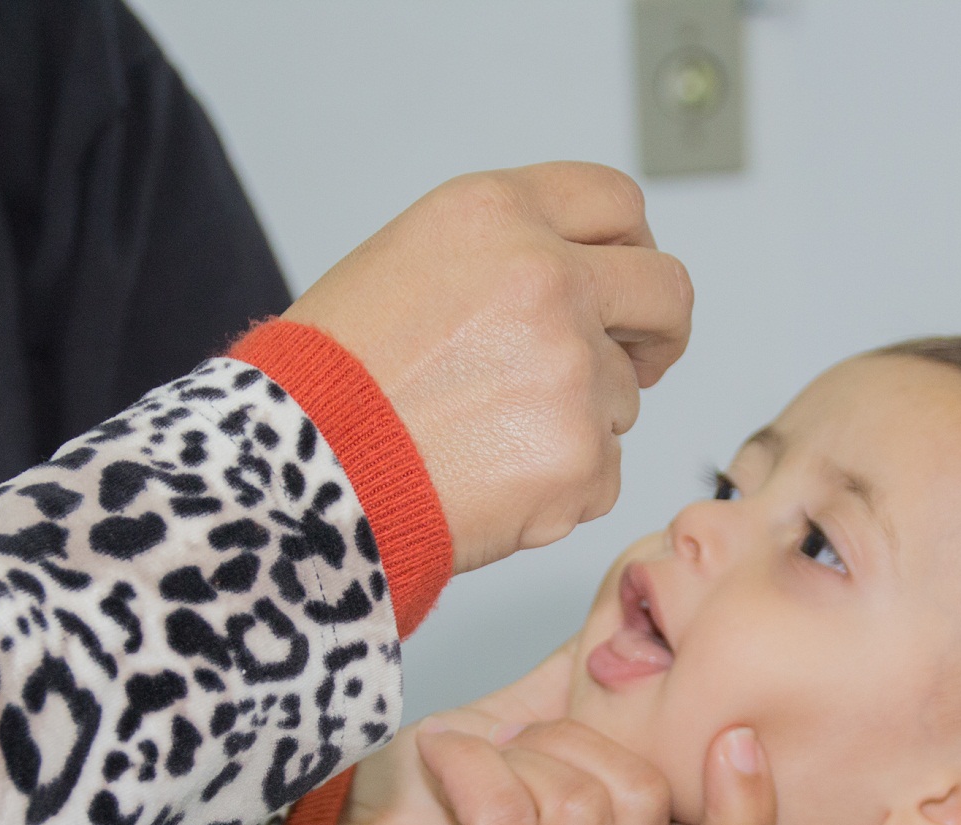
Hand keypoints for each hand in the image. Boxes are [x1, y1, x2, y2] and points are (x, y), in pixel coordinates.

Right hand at [284, 162, 693, 573]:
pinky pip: (603, 470)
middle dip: (656, 330)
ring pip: (623, 396)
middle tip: (637, 360)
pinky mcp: (583, 455)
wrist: (294, 475)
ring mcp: (573, 370)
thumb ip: (507, 256)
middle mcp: (549, 279)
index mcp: (499, 215)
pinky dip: (559, 486)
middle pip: (666, 292)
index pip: (618, 202)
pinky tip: (488, 482)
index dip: (632, 247)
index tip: (628, 284)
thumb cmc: (331, 381)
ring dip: (577, 420)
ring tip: (483, 439)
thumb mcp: (407, 262)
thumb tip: (589, 284)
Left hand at [326, 646, 775, 824]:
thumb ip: (595, 685)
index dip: (745, 807)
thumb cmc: (423, 796)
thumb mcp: (526, 722)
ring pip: (580, 807)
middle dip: (565, 739)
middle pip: (641, 799)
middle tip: (509, 742)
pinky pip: (507, 817)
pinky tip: (437, 758)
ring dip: (508, 756)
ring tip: (466, 761)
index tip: (733, 734)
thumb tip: (647, 611)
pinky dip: (464, 762)